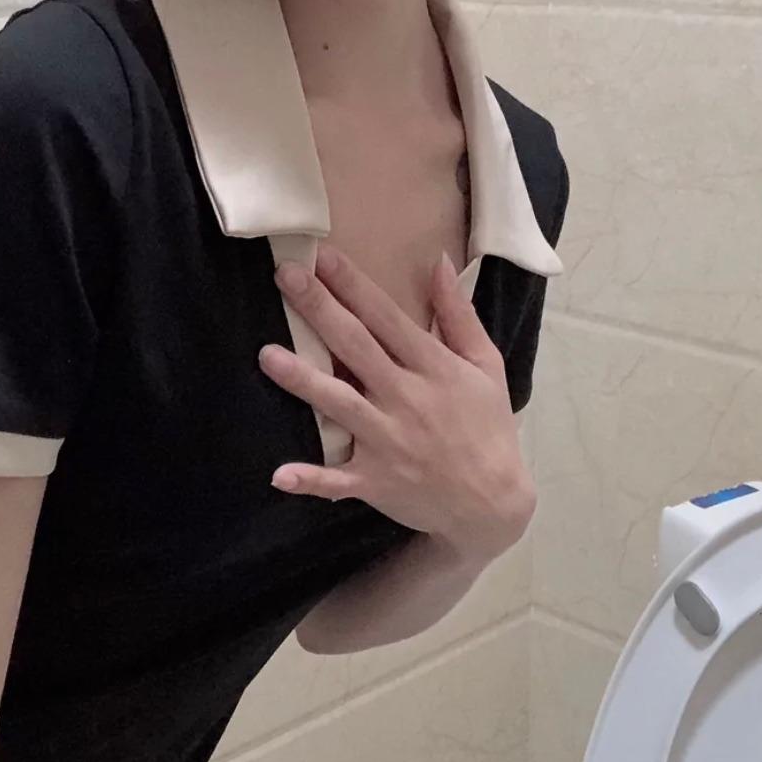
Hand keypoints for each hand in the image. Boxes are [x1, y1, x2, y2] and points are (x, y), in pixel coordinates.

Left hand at [260, 243, 535, 564]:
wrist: (495, 504)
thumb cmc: (488, 426)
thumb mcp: (486, 364)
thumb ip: (458, 314)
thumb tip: (438, 262)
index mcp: (433, 367)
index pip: (386, 317)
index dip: (354, 285)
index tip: (323, 256)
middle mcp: (407, 399)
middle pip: (356, 347)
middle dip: (320, 310)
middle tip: (286, 276)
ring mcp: (389, 442)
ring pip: (339, 405)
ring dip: (303, 381)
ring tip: (266, 356)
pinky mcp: (376, 481)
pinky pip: (337, 479)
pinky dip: (310, 479)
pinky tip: (281, 474)